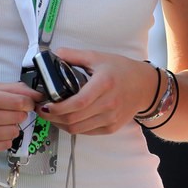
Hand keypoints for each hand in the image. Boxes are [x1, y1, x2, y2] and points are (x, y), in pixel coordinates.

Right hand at [0, 81, 36, 155]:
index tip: (28, 103)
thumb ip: (11, 89)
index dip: (28, 103)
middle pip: (17, 117)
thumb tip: (36, 94)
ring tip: (1, 121)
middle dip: (19, 113)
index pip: (18, 102)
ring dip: (12, 126)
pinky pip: (4, 145)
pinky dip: (4, 138)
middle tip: (10, 111)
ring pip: (13, 132)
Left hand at [35, 49, 158, 135]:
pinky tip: (66, 118)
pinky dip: (72, 127)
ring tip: (51, 114)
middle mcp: (109, 104)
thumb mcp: (98, 57)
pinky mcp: (111, 127)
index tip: (44, 104)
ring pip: (77, 129)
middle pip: (74, 118)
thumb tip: (52, 55)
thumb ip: (74, 55)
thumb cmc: (121, 69)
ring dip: (60, 124)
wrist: (145, 86)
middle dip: (52, 117)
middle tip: (42, 109)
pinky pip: (86, 132)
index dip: (58, 107)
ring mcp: (111, 118)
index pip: (77, 102)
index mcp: (104, 84)